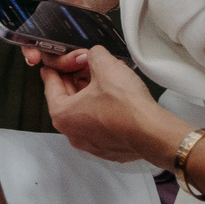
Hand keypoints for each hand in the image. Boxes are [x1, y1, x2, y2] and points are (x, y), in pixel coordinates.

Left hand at [39, 46, 172, 163]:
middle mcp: (71, 133)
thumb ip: (92, 54)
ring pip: (84, 111)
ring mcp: (90, 144)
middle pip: (67, 97)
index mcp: (62, 114)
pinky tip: (116, 97)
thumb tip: (92, 55)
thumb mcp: (105, 65)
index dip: (56, 66)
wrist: (154, 134)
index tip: (55, 59)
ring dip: (92, 92)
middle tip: (87, 63)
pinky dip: (103, 109)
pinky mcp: (108, 149)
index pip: (50, 84)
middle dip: (77, 77)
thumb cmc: (125, 103)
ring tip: (106, 76)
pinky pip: (99, 123)